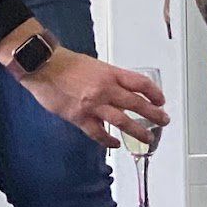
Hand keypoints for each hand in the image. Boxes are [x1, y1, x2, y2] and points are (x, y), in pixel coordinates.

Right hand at [20, 48, 168, 149]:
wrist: (43, 66)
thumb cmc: (66, 63)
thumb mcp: (94, 65)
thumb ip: (109, 79)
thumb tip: (120, 90)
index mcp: (110, 73)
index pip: (140, 84)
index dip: (154, 93)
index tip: (160, 100)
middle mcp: (105, 89)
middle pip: (137, 103)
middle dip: (154, 114)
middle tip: (163, 120)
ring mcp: (93, 104)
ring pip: (122, 121)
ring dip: (138, 131)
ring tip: (148, 138)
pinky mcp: (80, 117)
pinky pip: (99, 132)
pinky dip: (108, 140)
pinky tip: (115, 143)